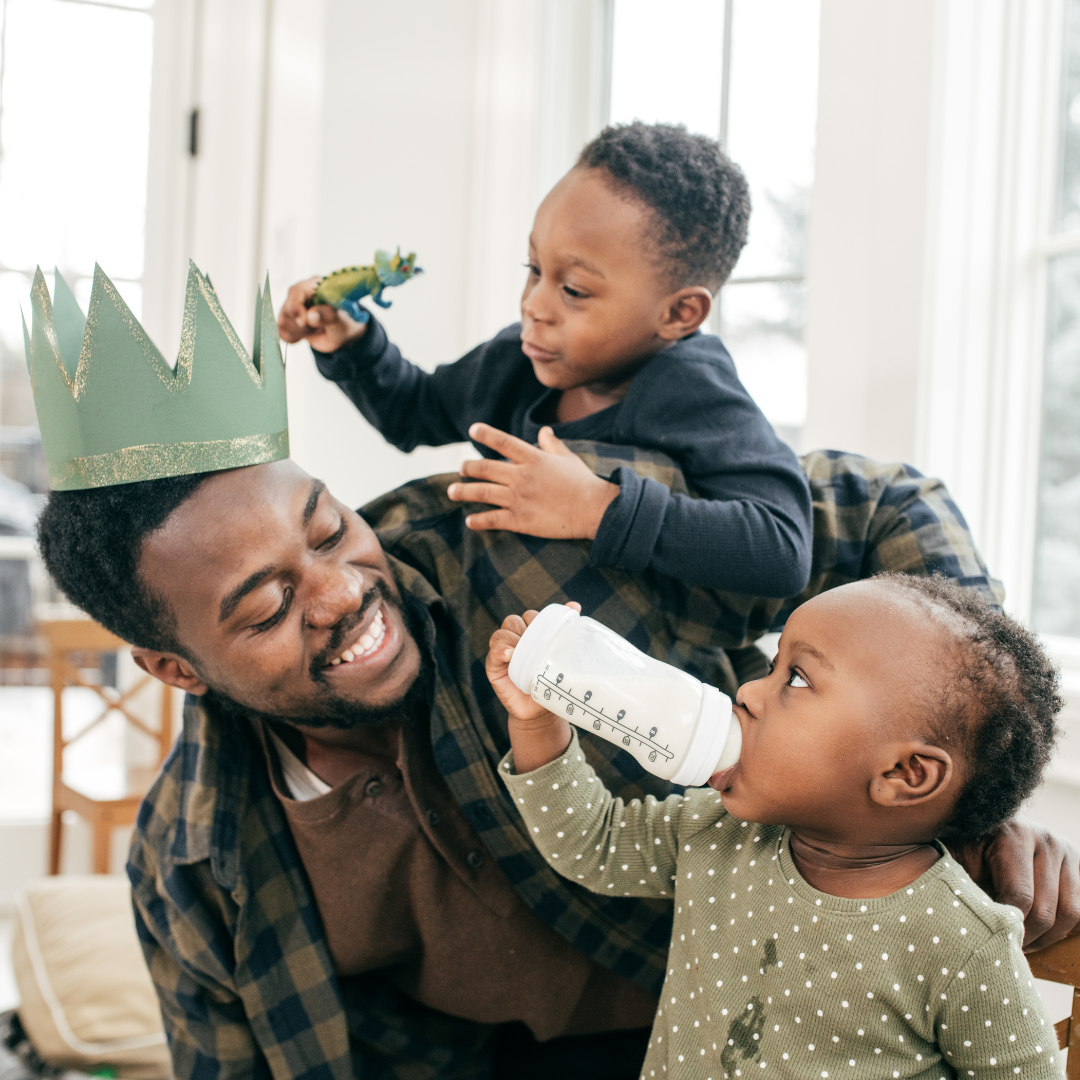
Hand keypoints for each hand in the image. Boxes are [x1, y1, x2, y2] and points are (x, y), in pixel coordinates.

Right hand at [277, 277, 367, 352]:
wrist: (342, 334)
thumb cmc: (345, 322)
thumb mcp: (342, 320)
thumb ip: (328, 316)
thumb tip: (310, 316)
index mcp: (315, 285)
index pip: (297, 291)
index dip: (297, 306)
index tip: (303, 322)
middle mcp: (300, 292)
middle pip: (288, 309)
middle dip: (303, 324)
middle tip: (319, 328)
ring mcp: (291, 305)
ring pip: (283, 321)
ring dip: (300, 331)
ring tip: (315, 329)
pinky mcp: (287, 319)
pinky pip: (281, 331)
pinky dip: (293, 337)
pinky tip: (306, 335)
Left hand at [446, 424, 618, 538]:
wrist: (594, 510)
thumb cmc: (583, 482)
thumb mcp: (567, 458)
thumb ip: (551, 445)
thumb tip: (543, 431)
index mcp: (533, 458)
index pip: (503, 441)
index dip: (485, 434)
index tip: (472, 430)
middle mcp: (521, 476)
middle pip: (484, 468)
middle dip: (467, 468)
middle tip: (459, 469)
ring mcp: (519, 498)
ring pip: (482, 493)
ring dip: (463, 492)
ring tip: (451, 492)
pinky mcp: (521, 520)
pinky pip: (493, 520)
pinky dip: (478, 521)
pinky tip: (469, 521)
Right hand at [486, 606, 577, 771]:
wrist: (540, 711)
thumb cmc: (552, 682)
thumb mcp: (561, 657)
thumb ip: (565, 633)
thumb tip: (574, 605)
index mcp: (532, 634)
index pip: (530, 616)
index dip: (538, 619)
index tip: (550, 630)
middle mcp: (516, 640)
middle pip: (515, 621)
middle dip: (526, 628)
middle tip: (539, 643)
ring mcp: (503, 652)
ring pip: (502, 633)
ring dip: (512, 638)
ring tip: (523, 650)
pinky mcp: (494, 666)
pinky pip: (492, 652)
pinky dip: (500, 650)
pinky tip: (509, 655)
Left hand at [947, 816, 1079, 949]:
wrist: (980, 830)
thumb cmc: (961, 851)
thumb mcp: (953, 860)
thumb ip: (953, 881)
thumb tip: (948, 917)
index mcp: (1012, 834)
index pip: (1020, 897)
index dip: (1005, 927)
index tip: (989, 942)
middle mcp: (1046, 839)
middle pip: (1047, 910)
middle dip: (1027, 938)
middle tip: (1006, 950)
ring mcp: (1067, 851)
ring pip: (1071, 914)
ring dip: (1048, 938)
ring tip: (1022, 943)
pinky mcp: (1079, 866)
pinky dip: (1065, 929)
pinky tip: (1040, 933)